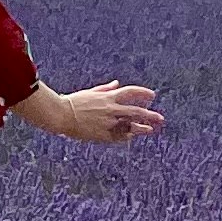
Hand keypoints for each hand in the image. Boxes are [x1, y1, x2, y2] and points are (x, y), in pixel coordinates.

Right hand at [27, 79, 162, 146]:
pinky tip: (132, 136)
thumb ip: (106, 88)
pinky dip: (126, 136)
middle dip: (149, 115)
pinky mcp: (102, 134)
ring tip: (150, 130)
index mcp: (108, 97)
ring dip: (141, 128)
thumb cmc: (74, 102)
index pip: (131, 92)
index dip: (143, 93)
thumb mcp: (91, 92)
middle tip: (160, 118)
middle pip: (136, 111)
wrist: (62, 115)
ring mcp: (108, 123)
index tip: (152, 95)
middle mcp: (110, 109)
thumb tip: (117, 84)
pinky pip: (119, 136)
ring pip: (130, 126)